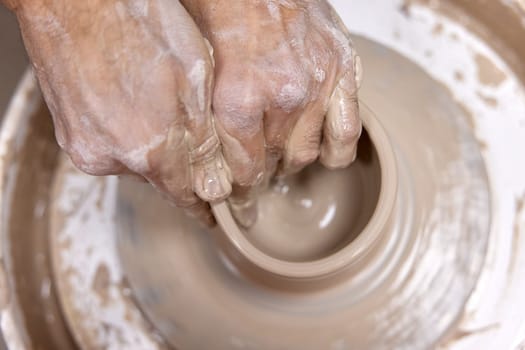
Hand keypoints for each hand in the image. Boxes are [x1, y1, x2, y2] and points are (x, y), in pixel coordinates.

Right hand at [13, 0, 231, 223]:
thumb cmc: (139, 23)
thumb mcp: (194, 80)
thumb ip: (204, 143)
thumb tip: (213, 185)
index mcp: (150, 149)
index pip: (184, 196)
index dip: (201, 206)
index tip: (211, 214)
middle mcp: (112, 158)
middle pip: (159, 176)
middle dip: (177, 160)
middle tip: (185, 123)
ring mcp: (84, 144)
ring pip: (134, 159)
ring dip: (150, 142)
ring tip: (155, 99)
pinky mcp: (67, 130)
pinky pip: (109, 143)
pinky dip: (126, 130)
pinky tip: (132, 98)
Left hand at [182, 0, 361, 225]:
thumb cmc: (220, 8)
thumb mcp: (197, 66)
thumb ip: (208, 115)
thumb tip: (208, 157)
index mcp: (239, 100)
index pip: (243, 171)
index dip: (238, 189)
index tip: (236, 197)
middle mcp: (282, 99)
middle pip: (273, 163)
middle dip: (261, 175)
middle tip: (255, 174)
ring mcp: (318, 86)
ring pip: (307, 154)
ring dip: (293, 163)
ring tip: (283, 159)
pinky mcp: (343, 72)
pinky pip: (347, 131)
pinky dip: (336, 151)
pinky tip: (325, 154)